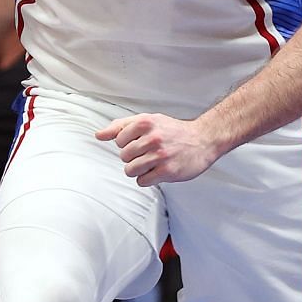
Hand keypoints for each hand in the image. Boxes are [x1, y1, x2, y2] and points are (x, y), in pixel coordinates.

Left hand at [97, 112, 222, 185]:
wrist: (203, 139)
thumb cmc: (173, 130)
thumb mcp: (148, 121)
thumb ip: (121, 126)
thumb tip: (98, 135)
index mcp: (146, 123)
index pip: (118, 140)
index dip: (127, 143)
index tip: (139, 142)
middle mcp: (152, 138)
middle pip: (124, 157)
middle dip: (133, 157)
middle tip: (147, 153)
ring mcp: (160, 155)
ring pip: (131, 170)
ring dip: (138, 170)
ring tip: (150, 163)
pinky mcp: (167, 171)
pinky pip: (143, 181)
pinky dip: (147, 179)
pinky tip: (157, 170)